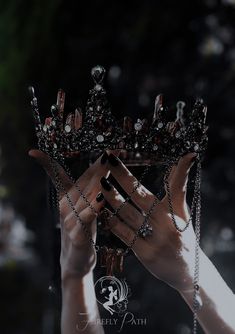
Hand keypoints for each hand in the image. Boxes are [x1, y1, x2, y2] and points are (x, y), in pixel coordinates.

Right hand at [29, 150, 108, 279]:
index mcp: (66, 199)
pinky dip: (94, 208)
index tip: (32, 152)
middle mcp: (66, 207)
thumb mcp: (83, 209)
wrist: (76, 261)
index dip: (47, 163)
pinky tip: (101, 199)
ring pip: (86, 197)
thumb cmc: (81, 231)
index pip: (58, 176)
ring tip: (109, 167)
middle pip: (82, 181)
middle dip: (98, 165)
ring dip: (98, 182)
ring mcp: (71, 221)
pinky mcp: (78, 236)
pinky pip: (87, 219)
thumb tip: (100, 173)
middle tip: (111, 151)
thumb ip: (88, 191)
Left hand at [100, 153, 197, 291]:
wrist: (189, 270)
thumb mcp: (182, 210)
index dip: (133, 173)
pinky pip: (124, 235)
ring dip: (112, 198)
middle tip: (107, 162)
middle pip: (138, 196)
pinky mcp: (145, 254)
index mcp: (172, 210)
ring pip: (127, 214)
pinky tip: (103, 212)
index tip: (119, 158)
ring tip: (100, 184)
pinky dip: (113, 223)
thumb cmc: (184, 236)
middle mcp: (164, 223)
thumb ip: (178, 186)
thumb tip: (186, 157)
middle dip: (121, 177)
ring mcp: (154, 239)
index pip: (158, 185)